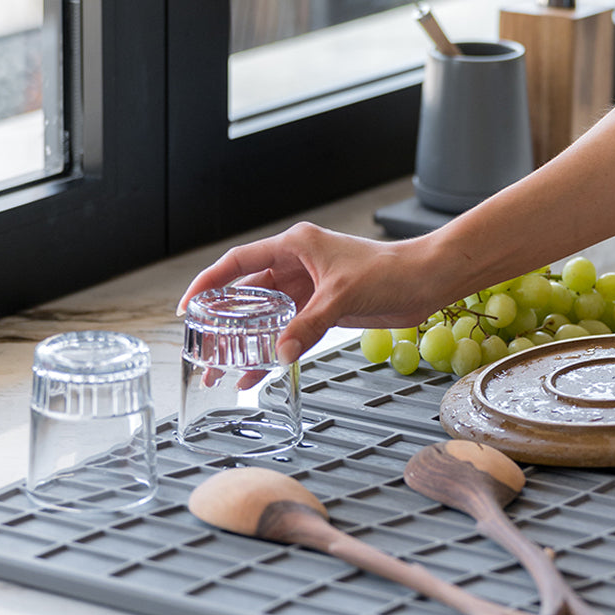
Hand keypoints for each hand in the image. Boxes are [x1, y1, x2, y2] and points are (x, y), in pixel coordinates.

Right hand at [176, 222, 446, 365]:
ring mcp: (310, 288)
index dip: (209, 283)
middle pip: (248, 293)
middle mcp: (298, 265)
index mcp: (295, 246)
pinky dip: (277, 348)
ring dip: (248, 339)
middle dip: (224, 321)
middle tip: (203, 349)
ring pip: (268, 315)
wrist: (425, 280)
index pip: (238, 262)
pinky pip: (291, 330)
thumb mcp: (341, 296)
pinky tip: (262, 369)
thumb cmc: (390, 270)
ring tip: (223, 368)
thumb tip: (279, 353)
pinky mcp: (325, 309)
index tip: (189, 307)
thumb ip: (308, 325)